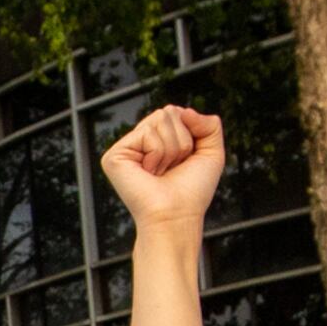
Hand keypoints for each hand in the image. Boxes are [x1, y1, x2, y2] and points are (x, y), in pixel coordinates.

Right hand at [99, 104, 224, 231]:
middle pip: (169, 112)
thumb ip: (209, 124)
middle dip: (182, 141)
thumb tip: (183, 110)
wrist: (177, 215)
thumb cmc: (192, 191)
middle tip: (173, 167)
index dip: (190, 136)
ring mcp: (126, 147)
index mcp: (158, 140)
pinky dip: (157, 153)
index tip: (185, 162)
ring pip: (160, 119)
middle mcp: (140, 142)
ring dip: (171, 149)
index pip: (178, 113)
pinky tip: (150, 172)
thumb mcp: (212, 152)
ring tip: (161, 171)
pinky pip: (147, 132)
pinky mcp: (115, 155)